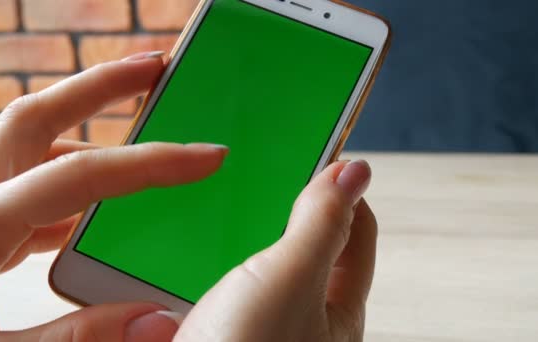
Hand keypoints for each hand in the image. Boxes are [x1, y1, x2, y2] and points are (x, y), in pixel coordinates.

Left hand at [0, 52, 228, 340]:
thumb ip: (75, 339)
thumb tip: (158, 321)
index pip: (76, 176)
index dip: (149, 163)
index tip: (206, 155)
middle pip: (34, 119)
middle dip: (99, 87)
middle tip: (155, 68)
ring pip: (33, 151)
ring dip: (89, 131)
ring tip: (139, 128)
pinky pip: (32, 194)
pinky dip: (75, 186)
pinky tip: (103, 207)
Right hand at [175, 160, 376, 341]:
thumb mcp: (290, 277)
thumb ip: (321, 224)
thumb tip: (356, 172)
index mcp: (338, 312)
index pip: (357, 230)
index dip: (338, 188)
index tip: (307, 152)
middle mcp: (302, 323)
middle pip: (303, 247)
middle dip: (278, 211)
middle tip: (248, 179)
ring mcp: (259, 331)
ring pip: (250, 269)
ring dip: (230, 242)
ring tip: (206, 214)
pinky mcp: (217, 336)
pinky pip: (211, 292)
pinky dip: (198, 271)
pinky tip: (179, 259)